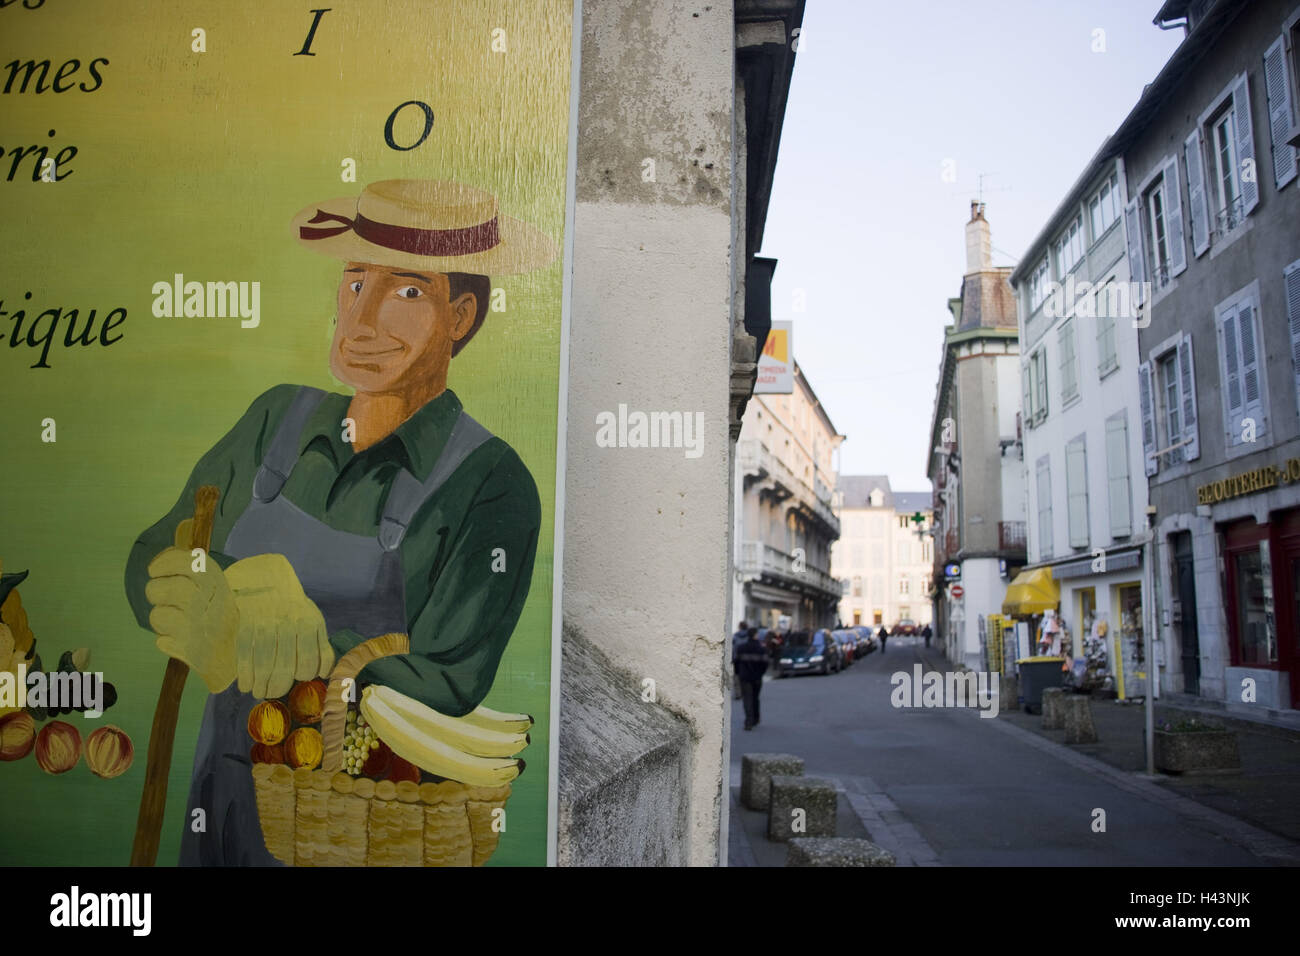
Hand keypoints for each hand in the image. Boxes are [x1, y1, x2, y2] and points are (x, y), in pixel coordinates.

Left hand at [145, 533, 238, 693]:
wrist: (237, 654)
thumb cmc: (218, 615)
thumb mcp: (216, 587)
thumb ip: (192, 570)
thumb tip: (162, 559)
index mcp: (218, 584)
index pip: (190, 563)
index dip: (166, 562)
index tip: (153, 570)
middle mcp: (211, 603)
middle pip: (169, 589)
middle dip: (155, 590)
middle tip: (157, 595)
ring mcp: (201, 628)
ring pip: (159, 616)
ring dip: (159, 617)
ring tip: (172, 621)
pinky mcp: (192, 651)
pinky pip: (162, 641)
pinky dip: (166, 640)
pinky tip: (180, 640)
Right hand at [224, 553, 334, 698]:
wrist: (268, 584)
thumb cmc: (295, 610)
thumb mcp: (314, 621)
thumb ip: (320, 646)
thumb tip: (325, 673)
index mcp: (309, 625)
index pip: (309, 662)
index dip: (304, 675)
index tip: (298, 677)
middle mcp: (288, 626)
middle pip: (284, 668)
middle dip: (278, 687)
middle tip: (273, 692)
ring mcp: (265, 627)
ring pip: (263, 667)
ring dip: (260, 686)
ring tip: (259, 692)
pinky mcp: (246, 628)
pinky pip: (245, 659)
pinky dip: (245, 677)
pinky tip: (245, 686)